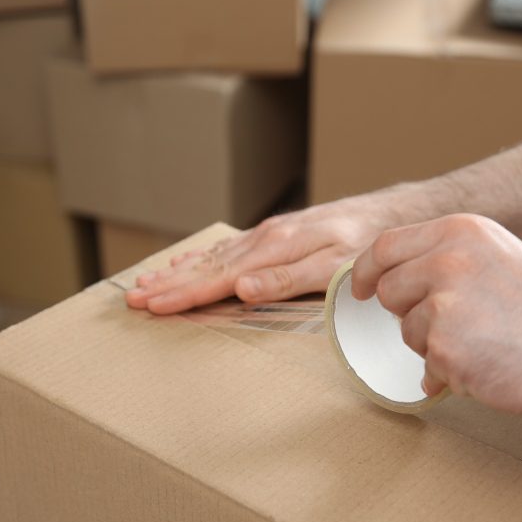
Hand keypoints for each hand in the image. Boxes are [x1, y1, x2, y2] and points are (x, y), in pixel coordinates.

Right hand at [126, 192, 413, 313]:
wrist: (389, 215)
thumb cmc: (366, 247)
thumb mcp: (335, 268)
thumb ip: (289, 279)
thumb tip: (242, 289)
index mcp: (274, 250)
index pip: (218, 279)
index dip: (182, 295)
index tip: (151, 306)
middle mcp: (264, 239)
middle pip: (206, 267)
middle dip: (167, 284)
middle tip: (131, 298)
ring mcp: (267, 235)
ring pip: (212, 256)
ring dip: (177, 271)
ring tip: (146, 282)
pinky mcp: (274, 235)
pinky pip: (227, 248)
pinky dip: (201, 258)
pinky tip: (186, 262)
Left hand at [351, 214, 521, 433]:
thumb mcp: (500, 259)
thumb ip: (451, 259)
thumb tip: (399, 276)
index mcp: (462, 231)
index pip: (386, 245)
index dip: (367, 270)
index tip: (361, 288)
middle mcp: (448, 258)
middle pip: (388, 288)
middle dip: (408, 313)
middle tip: (454, 326)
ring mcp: (443, 301)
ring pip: (407, 330)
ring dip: (434, 345)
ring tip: (485, 344)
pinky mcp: (443, 345)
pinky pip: (426, 363)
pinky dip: (449, 373)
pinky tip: (488, 365)